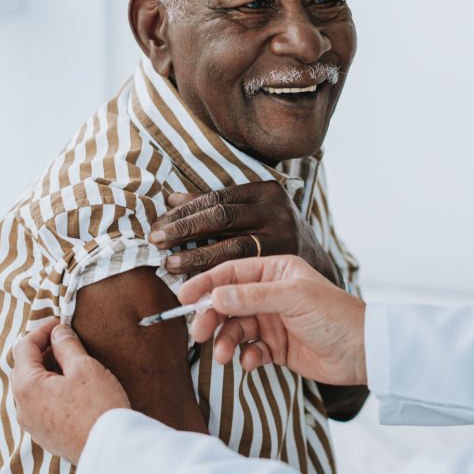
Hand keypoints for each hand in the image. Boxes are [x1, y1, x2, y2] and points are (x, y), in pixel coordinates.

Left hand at [12, 320, 130, 464]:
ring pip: (32, 388)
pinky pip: (40, 405)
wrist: (108, 448)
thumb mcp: (84, 367)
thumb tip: (58, 332)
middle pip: (24, 368)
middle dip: (43, 350)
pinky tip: (72, 387)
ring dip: (47, 370)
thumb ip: (67, 345)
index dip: (41, 330)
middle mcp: (22, 406)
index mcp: (26, 386)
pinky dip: (50, 389)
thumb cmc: (97, 406)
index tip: (60, 322)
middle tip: (65, 339)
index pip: (24, 347)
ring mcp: (31, 424)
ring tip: (71, 362)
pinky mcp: (44, 435)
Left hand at [149, 182, 339, 283]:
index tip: (159, 223)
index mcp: (267, 192)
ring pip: (231, 248)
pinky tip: (196, 281)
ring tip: (170, 264)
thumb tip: (171, 198)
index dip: (184, 212)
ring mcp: (283, 239)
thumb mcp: (253, 212)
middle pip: (221, 218)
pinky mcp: (285, 267)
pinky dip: (216, 277)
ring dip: (195, 257)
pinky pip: (242, 272)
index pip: (216, 199)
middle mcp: (277, 212)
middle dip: (184, 229)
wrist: (316, 266)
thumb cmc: (275, 236)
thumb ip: (217, 206)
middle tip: (157, 241)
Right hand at [177, 255, 366, 386]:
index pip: (232, 273)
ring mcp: (274, 321)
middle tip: (197, 334)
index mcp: (277, 272)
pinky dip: (246, 356)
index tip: (183, 298)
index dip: (206, 284)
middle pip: (228, 302)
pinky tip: (253, 362)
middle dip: (211, 317)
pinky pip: (250, 350)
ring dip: (226, 341)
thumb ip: (251, 296)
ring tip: (224, 355)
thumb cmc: (335, 316)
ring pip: (236, 328)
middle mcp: (272, 293)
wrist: (363, 352)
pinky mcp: (277, 347)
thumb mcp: (292, 298)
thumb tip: (214, 295)